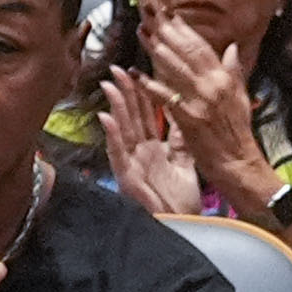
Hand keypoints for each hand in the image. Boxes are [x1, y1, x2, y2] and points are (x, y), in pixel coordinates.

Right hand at [95, 70, 205, 214]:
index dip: (142, 92)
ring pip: (122, 130)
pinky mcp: (127, 177)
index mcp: (154, 147)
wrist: (183, 224)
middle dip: (125, 92)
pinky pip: (118, 153)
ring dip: (115, 106)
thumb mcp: (185, 162)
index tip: (139, 69)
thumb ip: (181, 139)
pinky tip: (106, 118)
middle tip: (118, 68)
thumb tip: (183, 114)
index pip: (147, 114)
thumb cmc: (181, 199)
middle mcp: (140, 152)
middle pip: (132, 117)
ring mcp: (132, 164)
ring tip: (109, 84)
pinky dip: (112, 135)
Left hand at [139, 18, 265, 190]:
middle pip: (186, 52)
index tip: (169, 14)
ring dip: (156, 49)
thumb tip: (232, 47)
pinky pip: (166, 97)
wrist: (238, 163)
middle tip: (149, 13)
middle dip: (166, 30)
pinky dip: (150, 84)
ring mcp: (201, 101)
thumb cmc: (238, 134)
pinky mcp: (189, 118)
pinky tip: (135, 72)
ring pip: (175, 69)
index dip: (184, 29)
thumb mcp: (241, 98)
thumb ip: (233, 71)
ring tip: (142, 31)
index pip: (202, 47)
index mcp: (225, 79)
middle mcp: (213, 86)